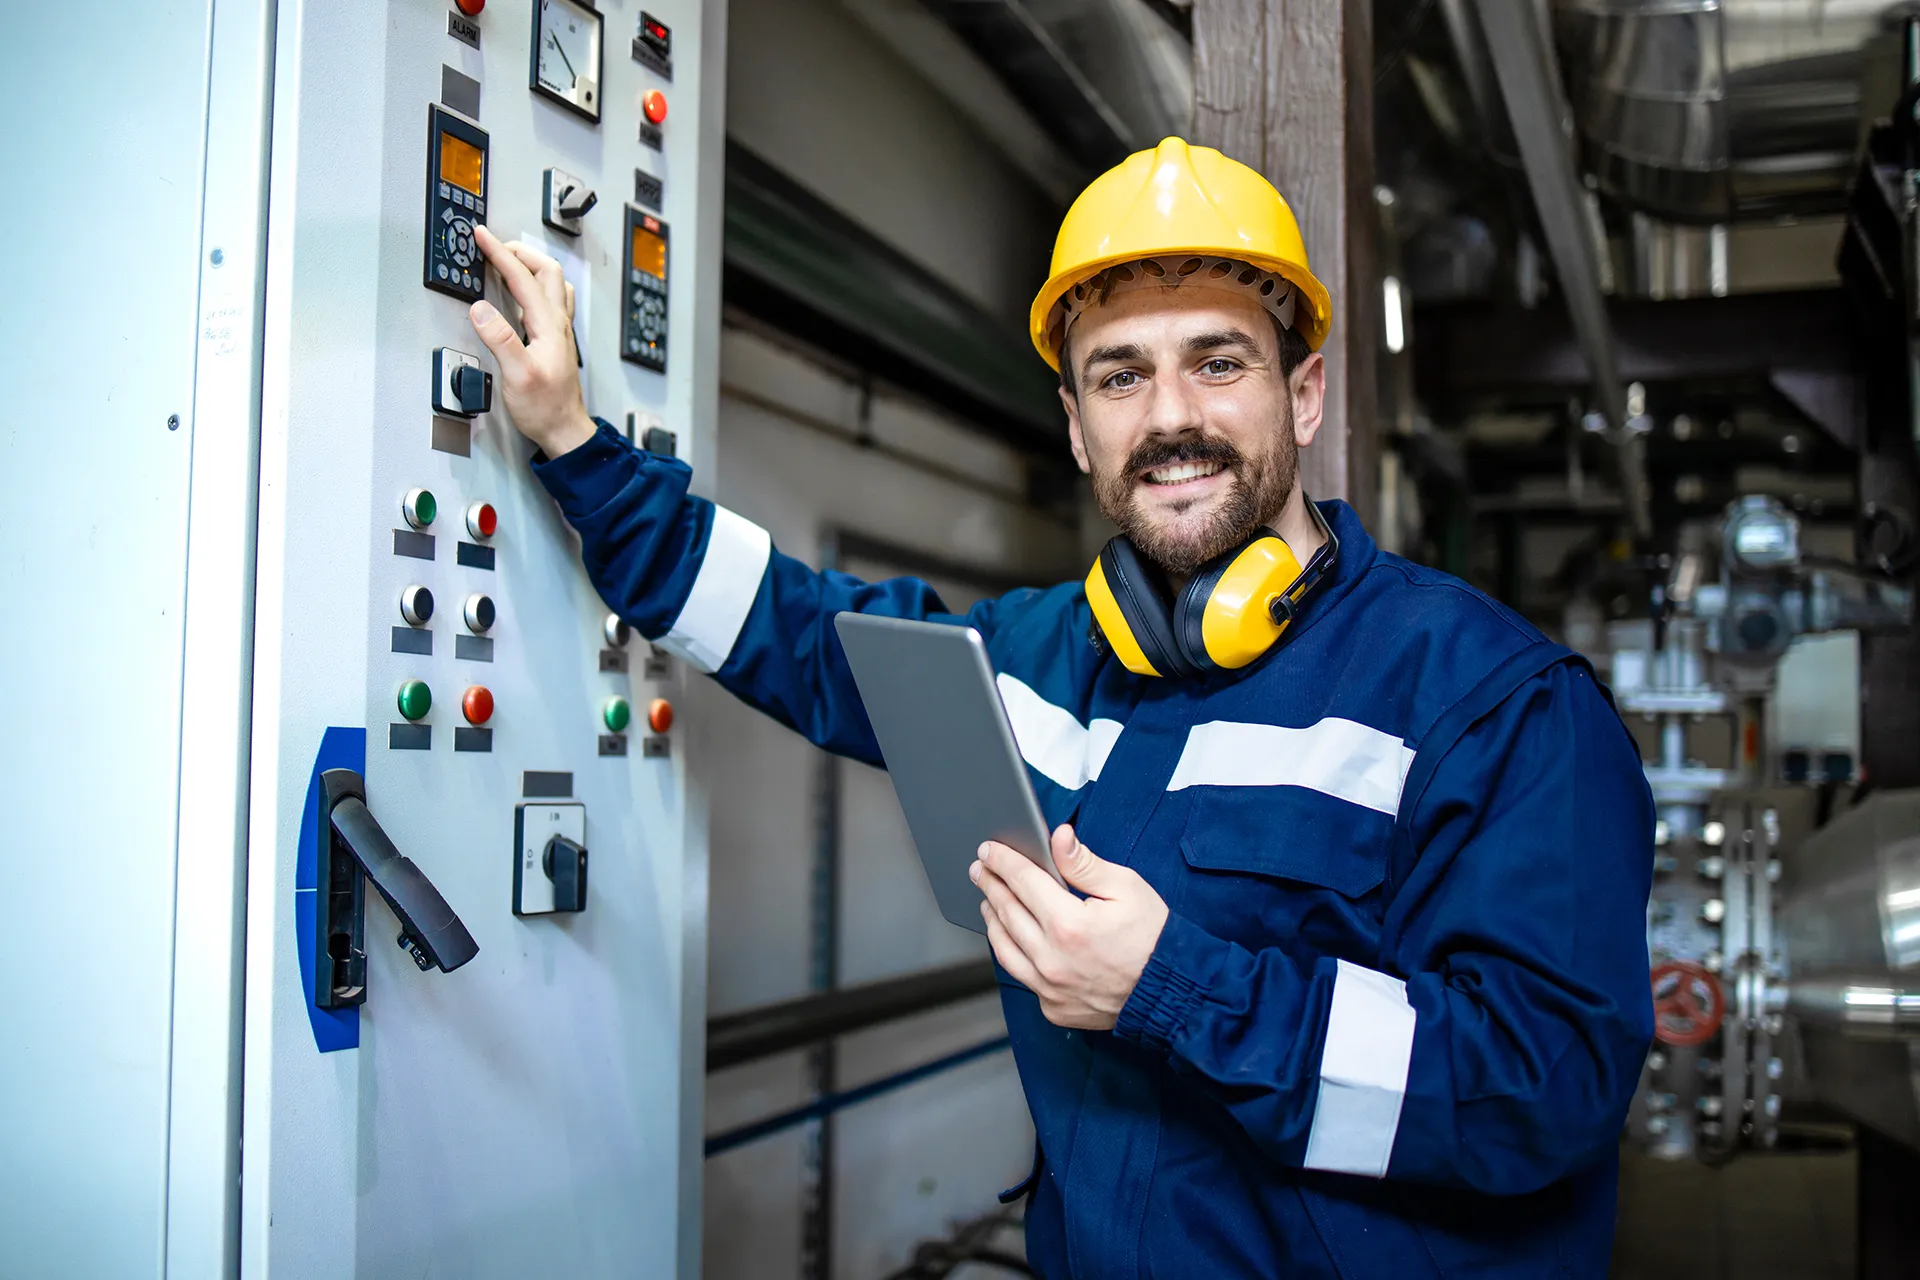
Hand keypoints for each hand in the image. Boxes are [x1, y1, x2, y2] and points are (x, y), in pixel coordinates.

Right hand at [468, 225, 595, 457]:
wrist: (565, 430)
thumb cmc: (545, 408)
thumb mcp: (518, 376)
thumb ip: (501, 340)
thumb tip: (481, 309)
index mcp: (548, 325)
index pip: (522, 277)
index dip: (499, 253)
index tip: (481, 236)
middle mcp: (557, 323)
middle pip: (546, 270)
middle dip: (519, 251)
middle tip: (494, 245)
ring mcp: (559, 331)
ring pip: (552, 283)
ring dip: (531, 265)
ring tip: (508, 259)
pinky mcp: (554, 341)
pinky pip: (550, 301)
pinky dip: (535, 285)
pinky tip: (524, 294)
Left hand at [972, 825, 1168, 1029]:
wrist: (1170, 991)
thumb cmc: (1153, 937)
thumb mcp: (1126, 888)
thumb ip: (1084, 864)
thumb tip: (1058, 837)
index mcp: (1069, 924)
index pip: (1023, 882)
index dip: (1003, 861)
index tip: (988, 850)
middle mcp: (1052, 959)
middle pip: (1007, 913)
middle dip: (990, 885)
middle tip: (979, 869)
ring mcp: (1050, 988)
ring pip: (1004, 948)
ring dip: (992, 920)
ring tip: (988, 901)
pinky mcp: (1053, 1007)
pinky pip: (1021, 976)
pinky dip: (1011, 952)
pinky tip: (1011, 938)